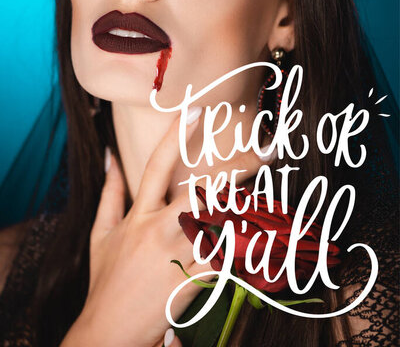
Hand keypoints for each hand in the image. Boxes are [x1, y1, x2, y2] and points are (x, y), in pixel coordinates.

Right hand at [60, 112, 262, 346]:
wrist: (106, 332)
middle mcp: (159, 230)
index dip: (176, 135)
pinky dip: (248, 251)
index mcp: (139, 214)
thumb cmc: (105, 279)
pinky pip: (226, 262)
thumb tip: (109, 155)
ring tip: (280, 192)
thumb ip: (109, 191)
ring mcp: (177, 257)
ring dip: (251, 208)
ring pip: (221, 225)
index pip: (157, 166)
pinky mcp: (191, 283)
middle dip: (236, 172)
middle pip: (202, 192)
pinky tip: (273, 239)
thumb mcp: (100, 232)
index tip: (196, 110)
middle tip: (265, 153)